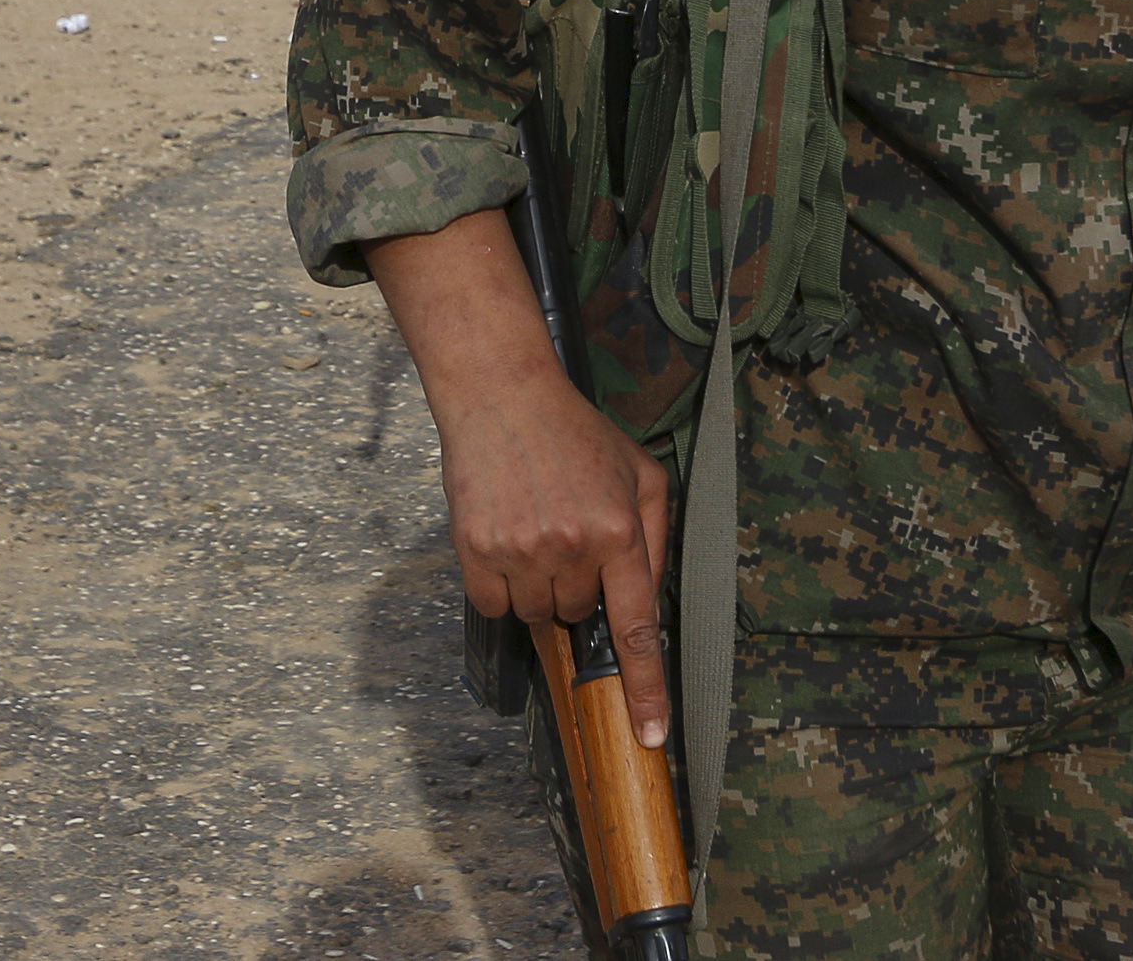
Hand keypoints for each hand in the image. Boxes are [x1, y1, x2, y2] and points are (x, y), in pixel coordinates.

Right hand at [368, 209, 672, 744]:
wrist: (504, 396)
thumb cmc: (576, 433)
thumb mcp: (640, 473)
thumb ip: (655, 537)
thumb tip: (649, 599)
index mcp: (620, 530)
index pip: (638, 628)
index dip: (645, 688)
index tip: (650, 735)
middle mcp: (573, 546)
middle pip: (579, 617)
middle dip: (580, 590)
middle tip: (569, 538)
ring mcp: (521, 551)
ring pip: (537, 616)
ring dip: (540, 589)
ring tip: (537, 532)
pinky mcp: (477, 550)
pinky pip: (494, 606)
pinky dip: (502, 587)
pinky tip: (507, 540)